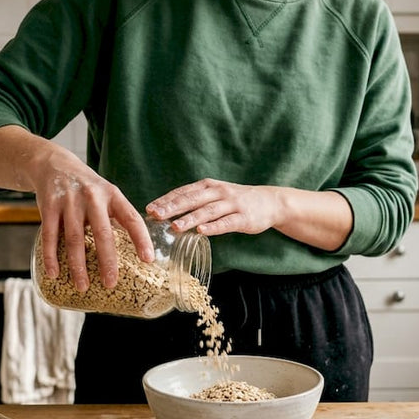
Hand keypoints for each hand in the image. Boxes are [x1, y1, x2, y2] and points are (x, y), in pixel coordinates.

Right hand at [32, 149, 152, 291]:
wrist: (54, 165)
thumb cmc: (87, 188)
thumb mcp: (106, 194)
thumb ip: (117, 217)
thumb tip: (135, 250)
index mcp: (112, 195)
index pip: (131, 218)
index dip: (141, 239)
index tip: (148, 260)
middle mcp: (93, 197)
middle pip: (103, 233)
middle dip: (107, 261)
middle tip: (110, 283)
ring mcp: (70, 201)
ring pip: (75, 239)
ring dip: (78, 266)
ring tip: (83, 286)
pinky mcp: (49, 206)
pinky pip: (50, 236)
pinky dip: (51, 257)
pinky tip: (54, 273)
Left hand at [145, 178, 281, 235]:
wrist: (269, 201)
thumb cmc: (236, 200)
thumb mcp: (214, 194)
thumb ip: (195, 201)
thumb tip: (168, 212)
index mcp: (208, 186)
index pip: (183, 192)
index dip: (166, 200)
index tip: (149, 209)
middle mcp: (218, 192)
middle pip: (192, 199)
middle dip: (172, 207)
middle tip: (155, 215)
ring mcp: (231, 204)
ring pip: (207, 211)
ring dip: (190, 219)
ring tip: (174, 227)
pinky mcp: (243, 218)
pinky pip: (226, 223)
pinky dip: (213, 227)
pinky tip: (202, 232)